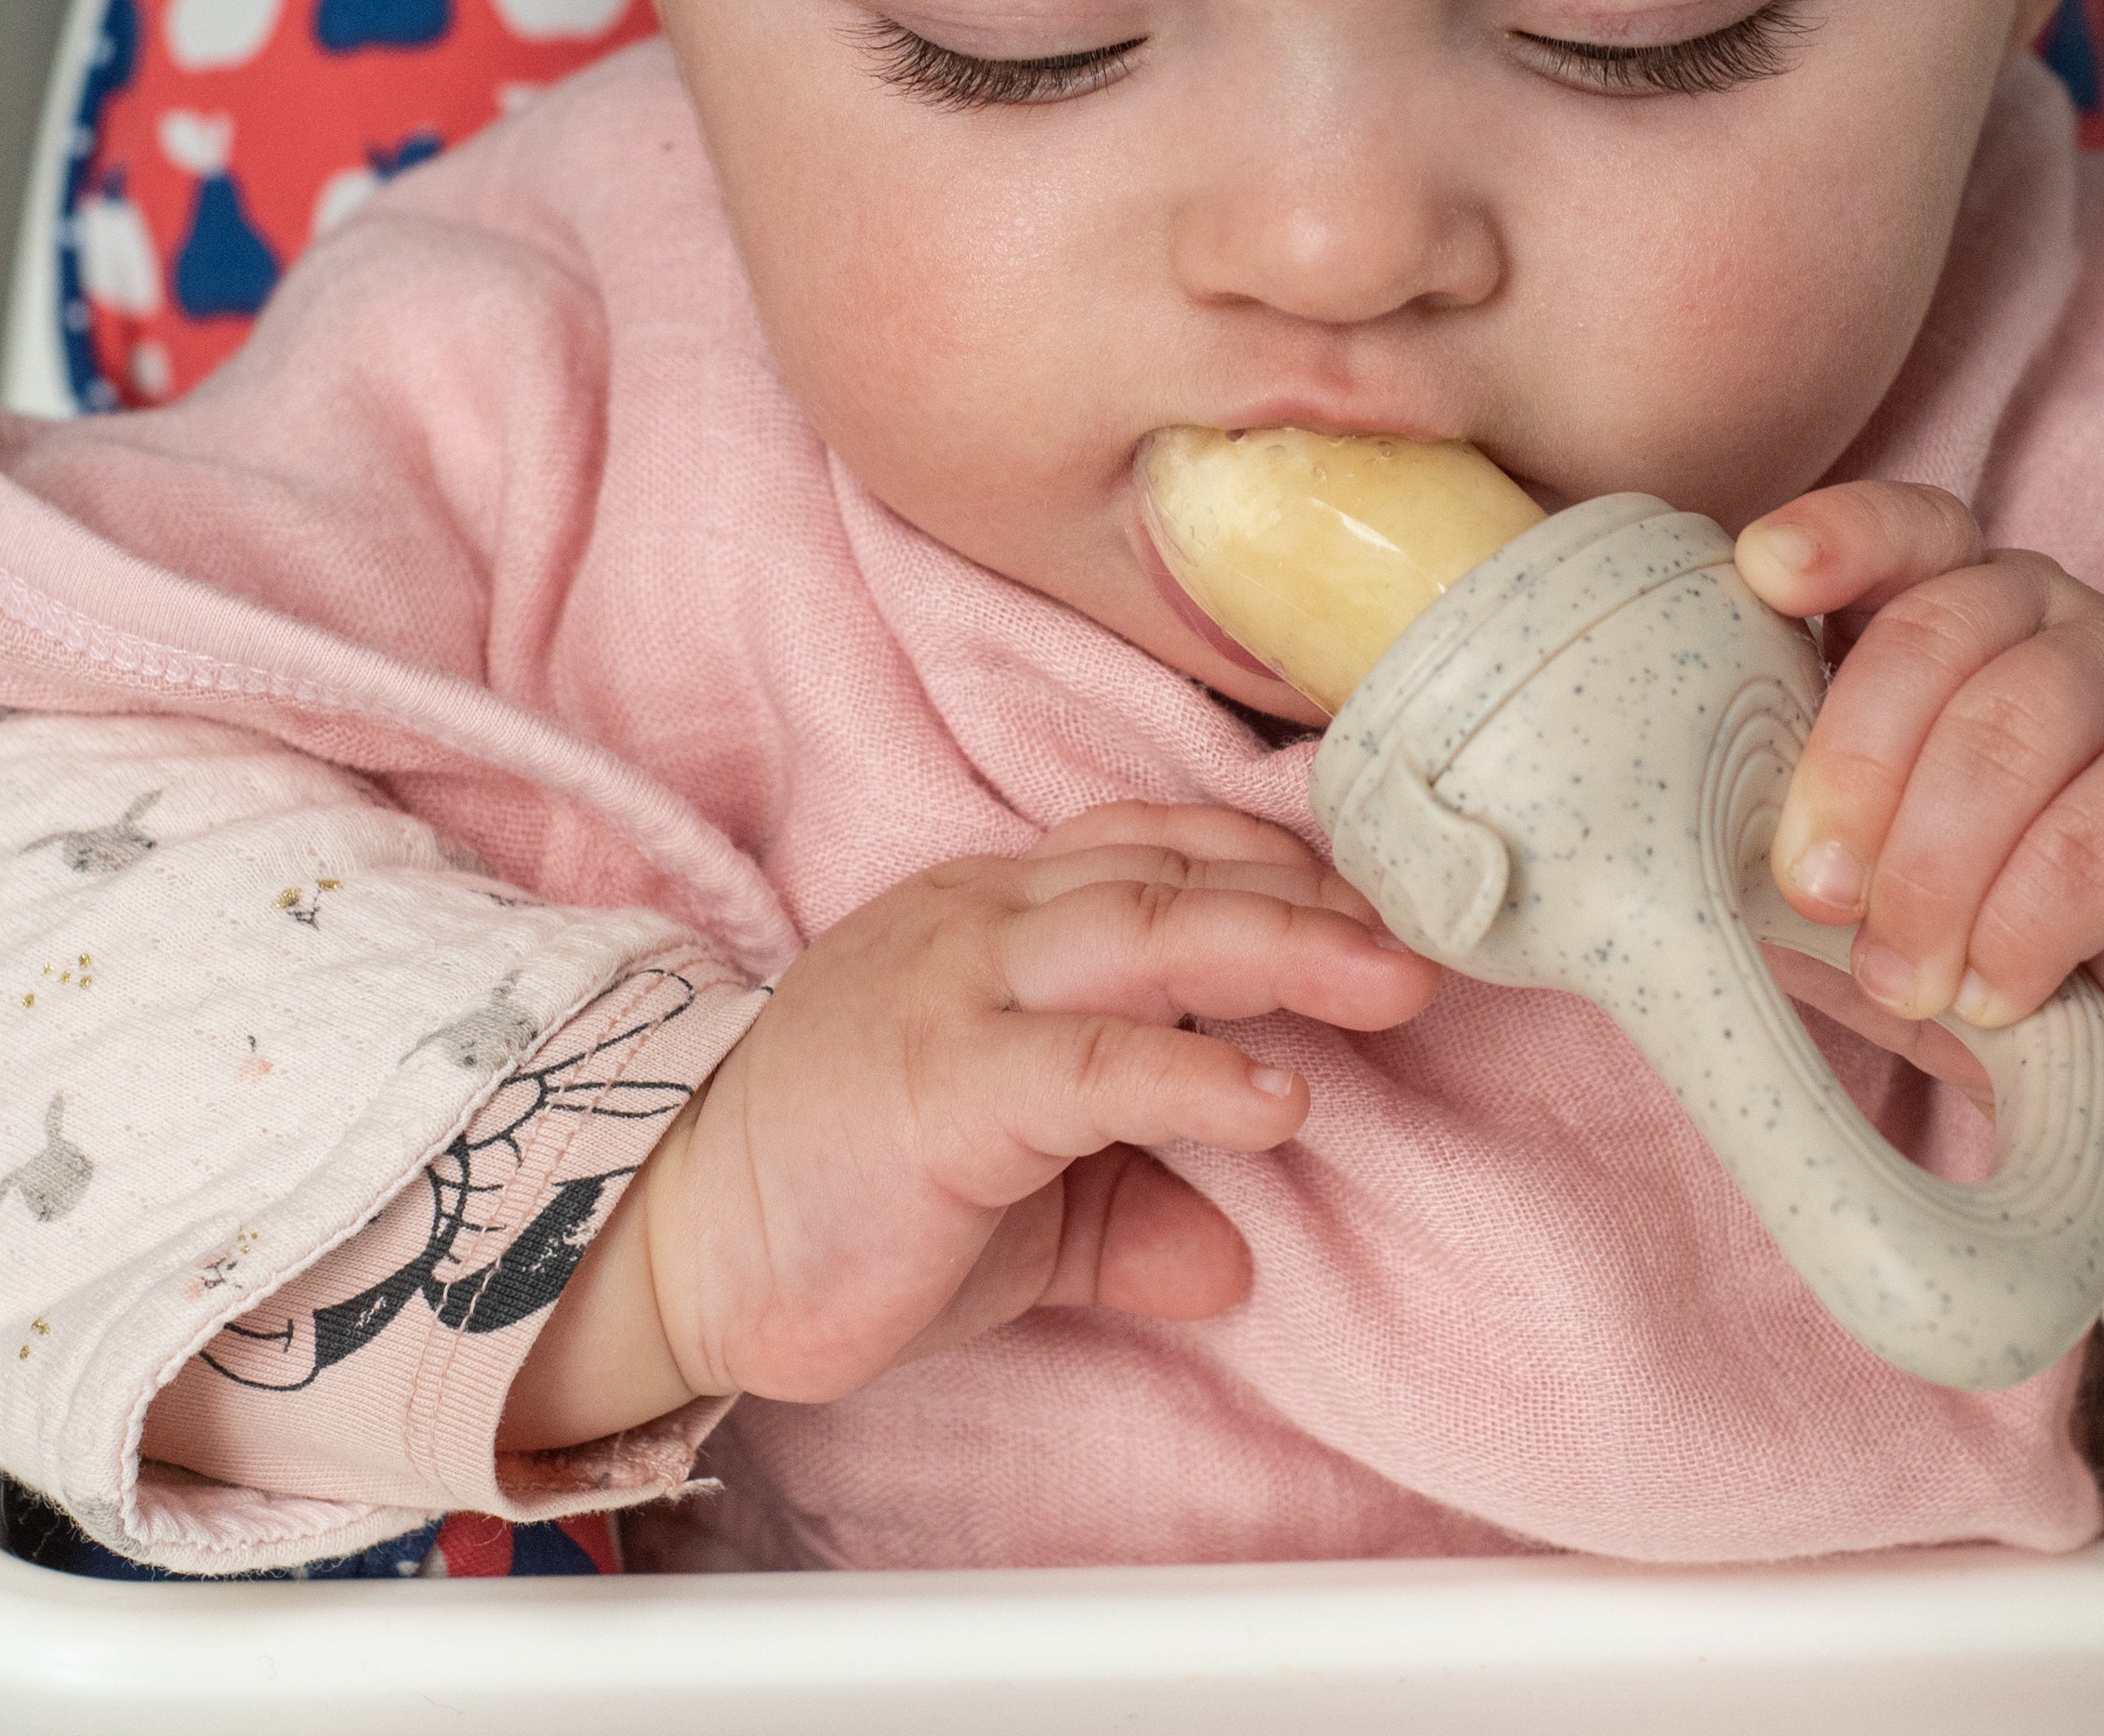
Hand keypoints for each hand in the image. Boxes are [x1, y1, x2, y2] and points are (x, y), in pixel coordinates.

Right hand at [502, 802, 1436, 1445]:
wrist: (670, 1253)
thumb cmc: (838, 1205)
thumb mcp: (1015, 1204)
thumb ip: (1124, 1200)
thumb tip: (1232, 1256)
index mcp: (990, 914)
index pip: (1154, 847)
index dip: (1272, 865)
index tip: (1378, 904)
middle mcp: (978, 922)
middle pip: (1174, 872)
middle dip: (1316, 899)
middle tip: (1433, 937)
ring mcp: (954, 993)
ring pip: (1148, 932)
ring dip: (1289, 952)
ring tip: (1395, 987)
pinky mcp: (941, 1088)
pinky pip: (1094, 1064)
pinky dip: (1199, 1073)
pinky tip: (1280, 1100)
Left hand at [1735, 482, 2103, 1262]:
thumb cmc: (1964, 898)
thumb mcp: (1863, 852)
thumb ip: (1788, 829)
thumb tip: (1659, 872)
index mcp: (1942, 600)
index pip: (1901, 529)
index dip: (1838, 538)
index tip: (1765, 573)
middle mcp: (2041, 616)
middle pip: (1940, 639)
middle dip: (1858, 768)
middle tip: (1816, 895)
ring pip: (2018, 734)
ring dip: (1939, 870)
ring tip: (1903, 976)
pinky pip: (2101, 836)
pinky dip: (2027, 926)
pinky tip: (1990, 992)